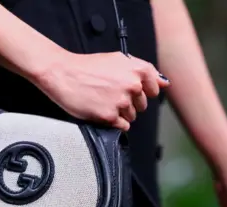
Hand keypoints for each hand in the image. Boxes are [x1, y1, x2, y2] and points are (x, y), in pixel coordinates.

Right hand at [32, 51, 169, 130]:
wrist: (62, 74)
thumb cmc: (86, 67)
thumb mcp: (117, 60)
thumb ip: (143, 71)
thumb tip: (164, 83)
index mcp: (137, 69)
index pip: (154, 88)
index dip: (143, 91)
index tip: (129, 90)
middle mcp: (133, 85)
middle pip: (142, 104)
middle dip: (129, 102)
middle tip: (109, 93)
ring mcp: (122, 102)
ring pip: (132, 116)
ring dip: (120, 112)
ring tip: (102, 100)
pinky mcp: (110, 116)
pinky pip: (122, 126)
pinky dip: (113, 122)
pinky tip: (101, 110)